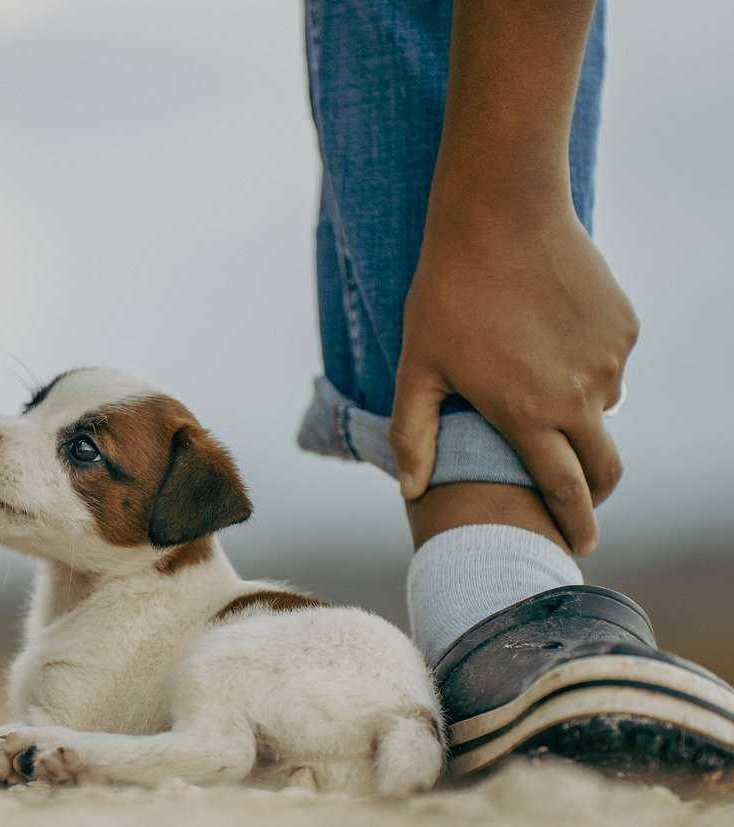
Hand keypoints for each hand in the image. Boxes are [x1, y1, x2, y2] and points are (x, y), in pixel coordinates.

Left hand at [390, 202, 637, 554]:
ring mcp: (609, 360)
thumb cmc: (448, 293)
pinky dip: (584, 368)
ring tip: (534, 386)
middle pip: (603, 468)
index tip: (577, 548)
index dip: (574, 525)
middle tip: (573, 498)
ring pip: (603, 410)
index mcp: (529, 414)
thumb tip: (410, 490)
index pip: (564, 491)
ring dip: (578, 416)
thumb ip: (414, 433)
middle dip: (592, 492)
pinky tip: (547, 339)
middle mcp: (581, 395)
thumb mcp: (418, 365)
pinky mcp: (623, 327)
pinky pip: (608, 365)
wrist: (501, 213)